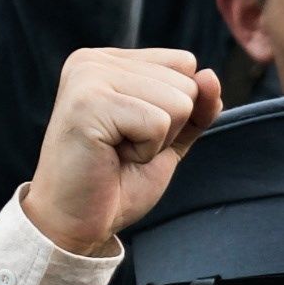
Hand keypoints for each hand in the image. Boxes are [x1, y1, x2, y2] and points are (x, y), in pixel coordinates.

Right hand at [22, 44, 217, 252]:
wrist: (73, 223)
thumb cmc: (114, 183)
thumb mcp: (168, 138)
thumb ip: (196, 107)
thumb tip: (210, 76)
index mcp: (108, 61)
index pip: (184, 63)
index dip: (177, 109)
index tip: (133, 132)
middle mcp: (93, 61)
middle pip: (185, 82)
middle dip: (168, 128)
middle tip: (122, 148)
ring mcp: (87, 79)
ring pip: (178, 101)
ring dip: (157, 141)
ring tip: (116, 152)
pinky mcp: (88, 103)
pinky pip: (157, 123)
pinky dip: (145, 152)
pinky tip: (111, 157)